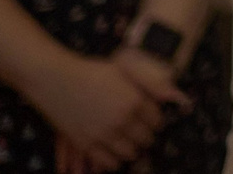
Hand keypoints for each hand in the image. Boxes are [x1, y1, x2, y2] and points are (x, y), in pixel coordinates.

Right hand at [29, 51, 178, 168]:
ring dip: (132, 150)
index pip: (157, 121)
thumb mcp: (125, 71)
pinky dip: (113, 161)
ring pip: (129, 153)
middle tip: (141, 133)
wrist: (56, 79)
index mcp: (134, 100)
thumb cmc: (91, 71)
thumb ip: (150, 85)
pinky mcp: (86, 144)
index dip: (156, 122)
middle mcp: (122, 119)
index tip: (151, 121)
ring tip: (128, 143)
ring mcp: (103, 134)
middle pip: (145, 139)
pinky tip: (113, 154)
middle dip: (146, 137)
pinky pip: (107, 162)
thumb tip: (176, 96)